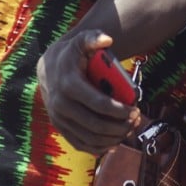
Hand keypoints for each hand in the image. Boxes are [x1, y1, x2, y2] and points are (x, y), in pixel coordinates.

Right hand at [37, 29, 139, 155]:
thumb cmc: (73, 53)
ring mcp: (59, 119)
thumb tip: (107, 40)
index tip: (135, 110)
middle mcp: (61, 105)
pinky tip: (113, 143)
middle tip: (136, 120)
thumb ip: (94, 38)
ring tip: (129, 129)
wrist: (49, 68)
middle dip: (119, 126)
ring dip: (112, 138)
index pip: (99, 104)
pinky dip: (98, 147)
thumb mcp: (82, 41)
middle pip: (96, 124)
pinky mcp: (60, 128)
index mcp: (69, 84)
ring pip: (89, 137)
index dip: (119, 110)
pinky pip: (79, 143)